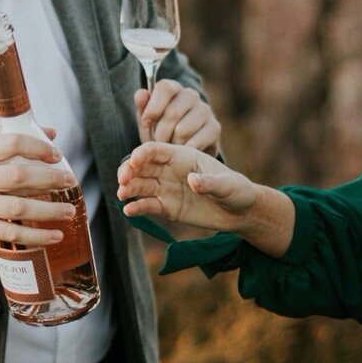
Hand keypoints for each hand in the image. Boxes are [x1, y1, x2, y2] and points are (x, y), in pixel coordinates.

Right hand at [0, 131, 76, 247]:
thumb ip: (11, 140)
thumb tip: (51, 133)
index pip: (10, 143)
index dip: (37, 148)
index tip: (56, 155)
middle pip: (17, 176)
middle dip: (49, 179)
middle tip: (70, 181)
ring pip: (17, 207)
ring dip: (48, 210)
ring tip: (69, 210)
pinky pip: (11, 232)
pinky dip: (36, 236)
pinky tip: (54, 235)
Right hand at [117, 142, 255, 231]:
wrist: (240, 212)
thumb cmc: (236, 190)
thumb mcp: (226, 184)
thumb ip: (209, 182)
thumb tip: (192, 180)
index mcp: (182, 155)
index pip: (155, 150)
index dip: (142, 154)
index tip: (133, 162)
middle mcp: (169, 170)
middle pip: (142, 166)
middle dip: (129, 170)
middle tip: (122, 180)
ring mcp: (166, 188)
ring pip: (141, 185)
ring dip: (128, 189)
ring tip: (121, 195)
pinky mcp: (167, 207)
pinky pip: (147, 205)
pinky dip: (137, 207)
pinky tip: (129, 210)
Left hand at [134, 80, 221, 154]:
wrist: (185, 153)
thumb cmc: (163, 132)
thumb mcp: (148, 122)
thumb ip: (143, 108)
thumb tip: (140, 93)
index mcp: (173, 89)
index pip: (165, 87)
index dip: (153, 106)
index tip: (146, 123)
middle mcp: (191, 95)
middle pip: (172, 113)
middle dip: (160, 134)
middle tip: (157, 144)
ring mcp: (205, 110)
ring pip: (182, 130)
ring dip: (172, 145)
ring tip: (170, 149)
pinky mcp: (215, 127)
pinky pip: (195, 142)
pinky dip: (184, 151)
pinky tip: (182, 153)